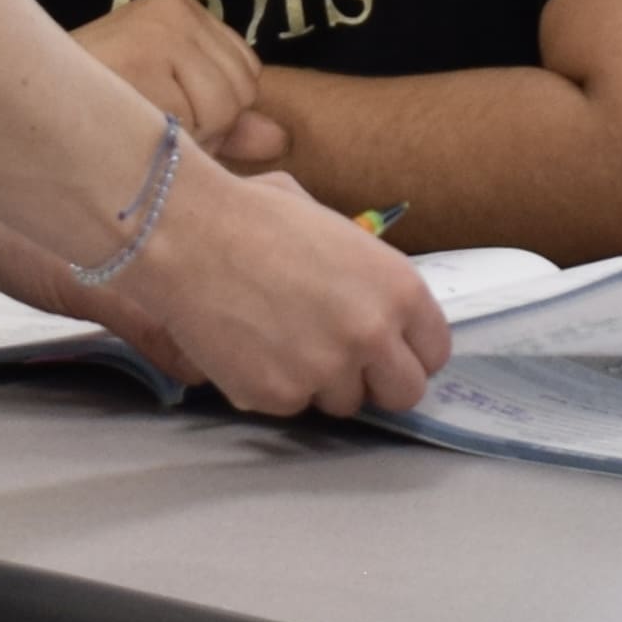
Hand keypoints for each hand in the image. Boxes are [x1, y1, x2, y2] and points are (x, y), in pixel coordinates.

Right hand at [75, 0, 263, 147]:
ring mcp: (161, 30)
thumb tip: (280, 138)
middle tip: (145, 122)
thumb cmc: (94, 119)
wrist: (20, 113)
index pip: (246, 72)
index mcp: (177, 9)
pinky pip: (203, 122)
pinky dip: (175, 141)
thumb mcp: (170, 113)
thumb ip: (228, 122)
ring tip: (134, 127)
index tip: (160, 110)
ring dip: (191, 136)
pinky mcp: (147, 56)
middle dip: (208, 124)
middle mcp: (173, 10)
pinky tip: (130, 131)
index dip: (214, 110)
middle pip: (244, 88)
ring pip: (227, 108)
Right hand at [105, 154, 449, 417]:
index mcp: (398, 288)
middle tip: (342, 361)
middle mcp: (373, 335)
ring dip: (320, 383)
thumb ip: (365, 273)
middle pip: (403, 393)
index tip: (386, 350)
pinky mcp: (278, 396)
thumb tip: (371, 300)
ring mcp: (326, 371)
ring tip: (280, 338)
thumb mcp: (333, 228)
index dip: (407, 351)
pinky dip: (272, 384)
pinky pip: (289, 405)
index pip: (434, 351)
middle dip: (376, 382)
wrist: (186, 234)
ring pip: (342, 403)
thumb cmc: (253, 215)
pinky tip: (247, 344)